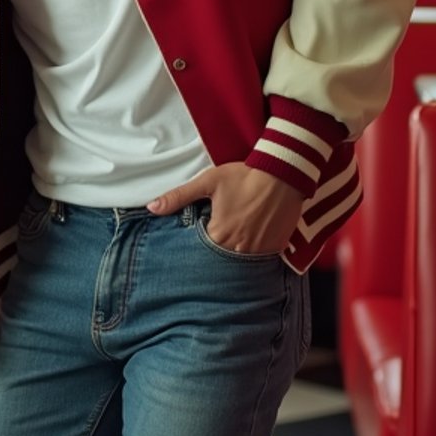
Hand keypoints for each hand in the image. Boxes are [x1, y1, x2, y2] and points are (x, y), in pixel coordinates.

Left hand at [148, 162, 303, 255]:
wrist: (282, 174)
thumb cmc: (244, 177)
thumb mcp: (208, 182)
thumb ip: (179, 197)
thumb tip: (152, 208)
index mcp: (219, 234)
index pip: (201, 250)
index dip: (199, 243)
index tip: (203, 232)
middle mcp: (238, 249)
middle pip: (220, 258)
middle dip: (216, 251)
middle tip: (222, 234)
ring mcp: (258, 251)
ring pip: (240, 261)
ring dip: (235, 253)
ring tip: (236, 237)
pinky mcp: (275, 248)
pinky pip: (260, 259)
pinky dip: (254, 253)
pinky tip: (253, 239)